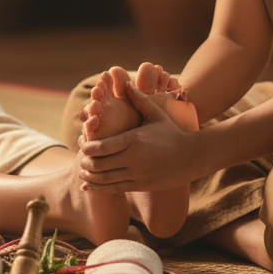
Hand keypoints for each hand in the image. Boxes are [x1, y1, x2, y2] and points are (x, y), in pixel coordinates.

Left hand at [77, 85, 197, 192]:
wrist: (192, 156)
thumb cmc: (172, 132)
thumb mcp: (156, 114)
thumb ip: (139, 100)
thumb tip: (125, 83)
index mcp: (133, 139)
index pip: (100, 147)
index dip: (86, 148)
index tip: (82, 145)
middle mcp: (133, 158)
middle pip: (98, 164)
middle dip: (85, 163)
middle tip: (80, 160)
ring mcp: (137, 174)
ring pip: (104, 179)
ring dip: (89, 177)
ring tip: (83, 173)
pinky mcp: (141, 186)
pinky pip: (115, 189)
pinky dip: (99, 188)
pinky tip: (89, 186)